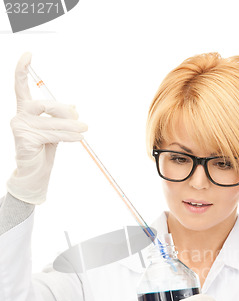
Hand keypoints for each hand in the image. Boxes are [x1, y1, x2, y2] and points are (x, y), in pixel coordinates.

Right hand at [6, 52, 87, 204]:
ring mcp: (20, 127)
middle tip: (81, 122)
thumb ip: (60, 117)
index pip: (20, 86)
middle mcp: (20, 116)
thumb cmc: (43, 151)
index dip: (23, 69)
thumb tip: (74, 107)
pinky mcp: (24, 138)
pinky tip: (78, 138)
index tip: (28, 54)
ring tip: (84, 131)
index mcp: (25, 110)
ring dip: (71, 127)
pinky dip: (67, 136)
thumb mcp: (55, 130)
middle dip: (64, 112)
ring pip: (51, 122)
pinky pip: (51, 134)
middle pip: (44, 105)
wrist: (36, 173)